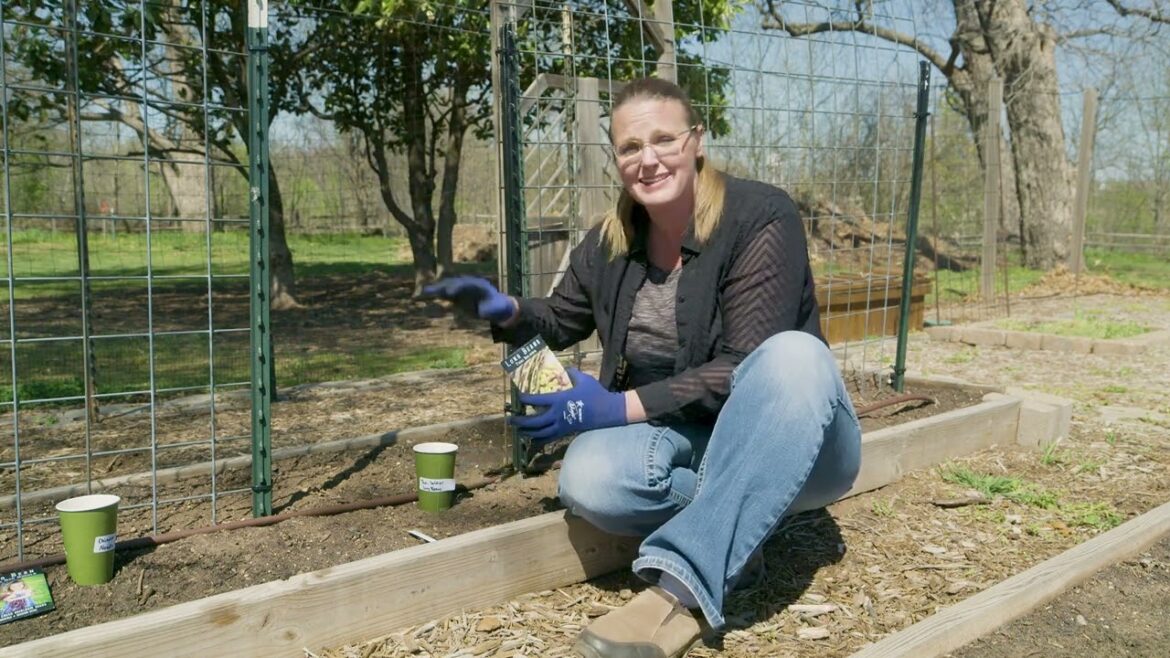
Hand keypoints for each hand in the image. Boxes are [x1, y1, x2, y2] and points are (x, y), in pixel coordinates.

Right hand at [422, 276, 515, 323]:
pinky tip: (422, 295)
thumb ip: (490, 310)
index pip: (466, 284)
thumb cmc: (497, 308)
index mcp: (479, 285)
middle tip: (432, 291)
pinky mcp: (456, 295)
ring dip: (435, 290)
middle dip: (443, 287)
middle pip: (454, 283)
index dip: (458, 288)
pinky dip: (434, 294)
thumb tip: (484, 312)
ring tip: (422, 293)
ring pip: (446, 287)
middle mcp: (469, 283)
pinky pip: (443, 293)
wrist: (495, 306)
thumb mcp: (496, 309)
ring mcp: (462, 288)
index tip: (450, 293)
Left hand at [509, 368, 626, 441]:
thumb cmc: (595, 394)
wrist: (607, 411)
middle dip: (521, 421)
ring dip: (528, 432)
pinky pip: (550, 438)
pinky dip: (540, 440)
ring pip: (540, 433)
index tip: (518, 396)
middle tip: (511, 419)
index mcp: (559, 400)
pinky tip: (532, 439)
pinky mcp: (567, 432)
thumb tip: (566, 368)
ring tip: (519, 430)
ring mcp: (562, 426)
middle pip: (534, 421)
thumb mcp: (584, 379)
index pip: (537, 401)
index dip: (525, 399)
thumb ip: (572, 373)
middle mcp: (558, 415)